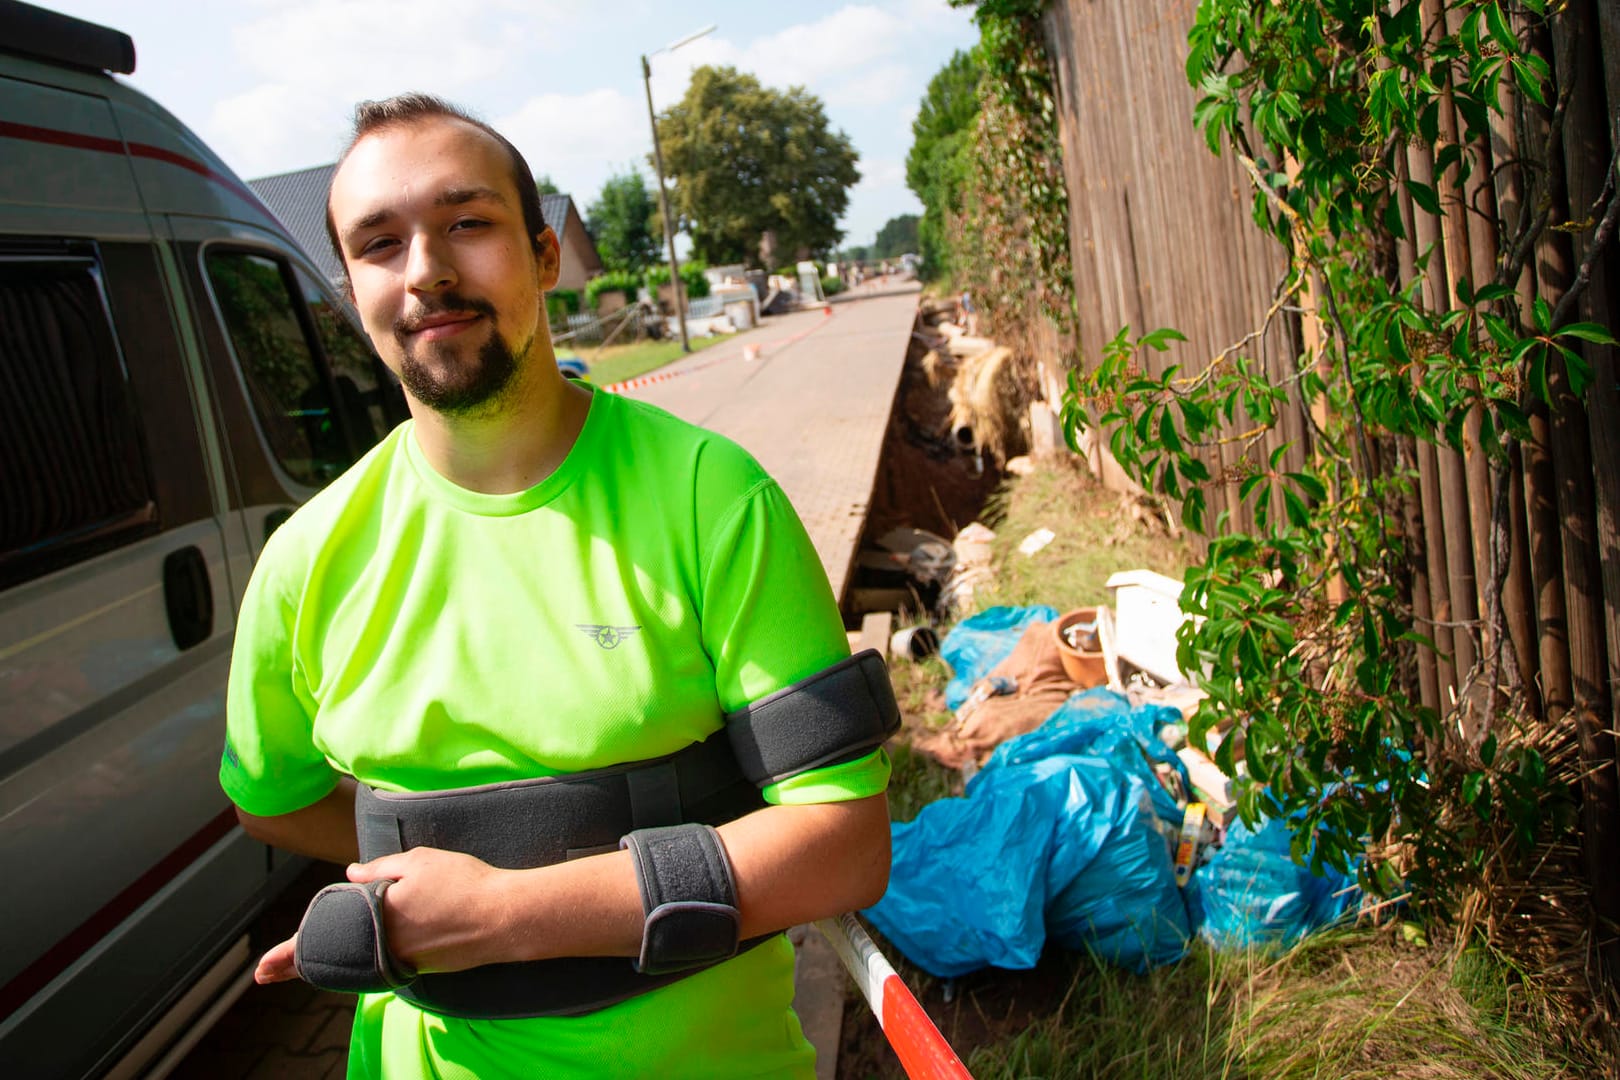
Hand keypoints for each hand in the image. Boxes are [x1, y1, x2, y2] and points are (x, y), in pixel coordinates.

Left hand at [253, 847, 521, 984]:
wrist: (505, 917)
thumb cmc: (463, 882)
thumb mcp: (419, 860)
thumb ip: (380, 868)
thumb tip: (348, 875)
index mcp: (378, 917)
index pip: (324, 934)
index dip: (291, 951)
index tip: (262, 966)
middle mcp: (385, 946)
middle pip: (333, 958)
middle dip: (297, 965)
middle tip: (265, 974)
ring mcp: (406, 960)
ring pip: (358, 963)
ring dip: (330, 964)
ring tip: (302, 967)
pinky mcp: (425, 966)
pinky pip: (384, 963)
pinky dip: (364, 961)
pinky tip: (359, 956)